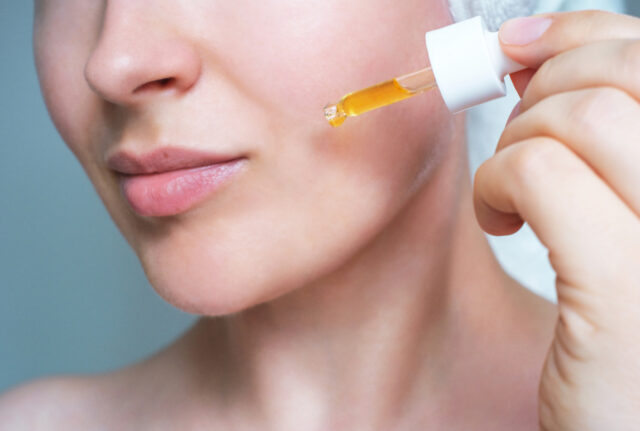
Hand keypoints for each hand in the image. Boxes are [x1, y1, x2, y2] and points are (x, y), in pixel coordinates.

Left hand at [473, 10, 639, 429]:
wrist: (626, 427)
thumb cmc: (624, 330)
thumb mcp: (627, 215)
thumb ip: (604, 136)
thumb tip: (534, 54)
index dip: (581, 35)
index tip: (521, 49)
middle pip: (623, 76)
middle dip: (543, 88)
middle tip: (518, 139)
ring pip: (579, 117)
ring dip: (515, 144)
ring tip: (511, 196)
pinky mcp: (626, 295)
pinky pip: (541, 176)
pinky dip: (497, 182)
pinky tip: (500, 220)